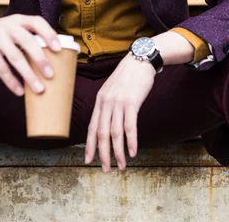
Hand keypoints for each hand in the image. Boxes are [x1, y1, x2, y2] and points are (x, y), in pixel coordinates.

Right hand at [0, 14, 61, 96]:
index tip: (58, 48)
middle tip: (51, 75)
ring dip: (28, 75)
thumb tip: (55, 58)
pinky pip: (0, 67)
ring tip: (39, 89)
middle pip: (27, 41)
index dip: (49, 34)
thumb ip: (29, 38)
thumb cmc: (0, 34)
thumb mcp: (13, 29)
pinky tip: (19, 91)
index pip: (37, 22)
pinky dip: (11, 80)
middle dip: (40, 59)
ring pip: (15, 56)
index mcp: (19, 20)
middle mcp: (8, 26)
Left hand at [85, 52, 155, 172]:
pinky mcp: (132, 102)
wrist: (140, 59)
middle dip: (103, 154)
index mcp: (100, 100)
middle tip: (105, 170)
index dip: (89, 145)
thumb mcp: (112, 89)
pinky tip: (132, 152)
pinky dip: (131, 141)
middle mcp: (106, 102)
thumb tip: (106, 122)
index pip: (91, 127)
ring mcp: (118, 102)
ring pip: (115, 133)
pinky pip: (130, 126)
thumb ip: (108, 104)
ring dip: (118, 152)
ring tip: (121, 166)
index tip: (88, 160)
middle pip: (101, 134)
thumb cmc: (128, 76)